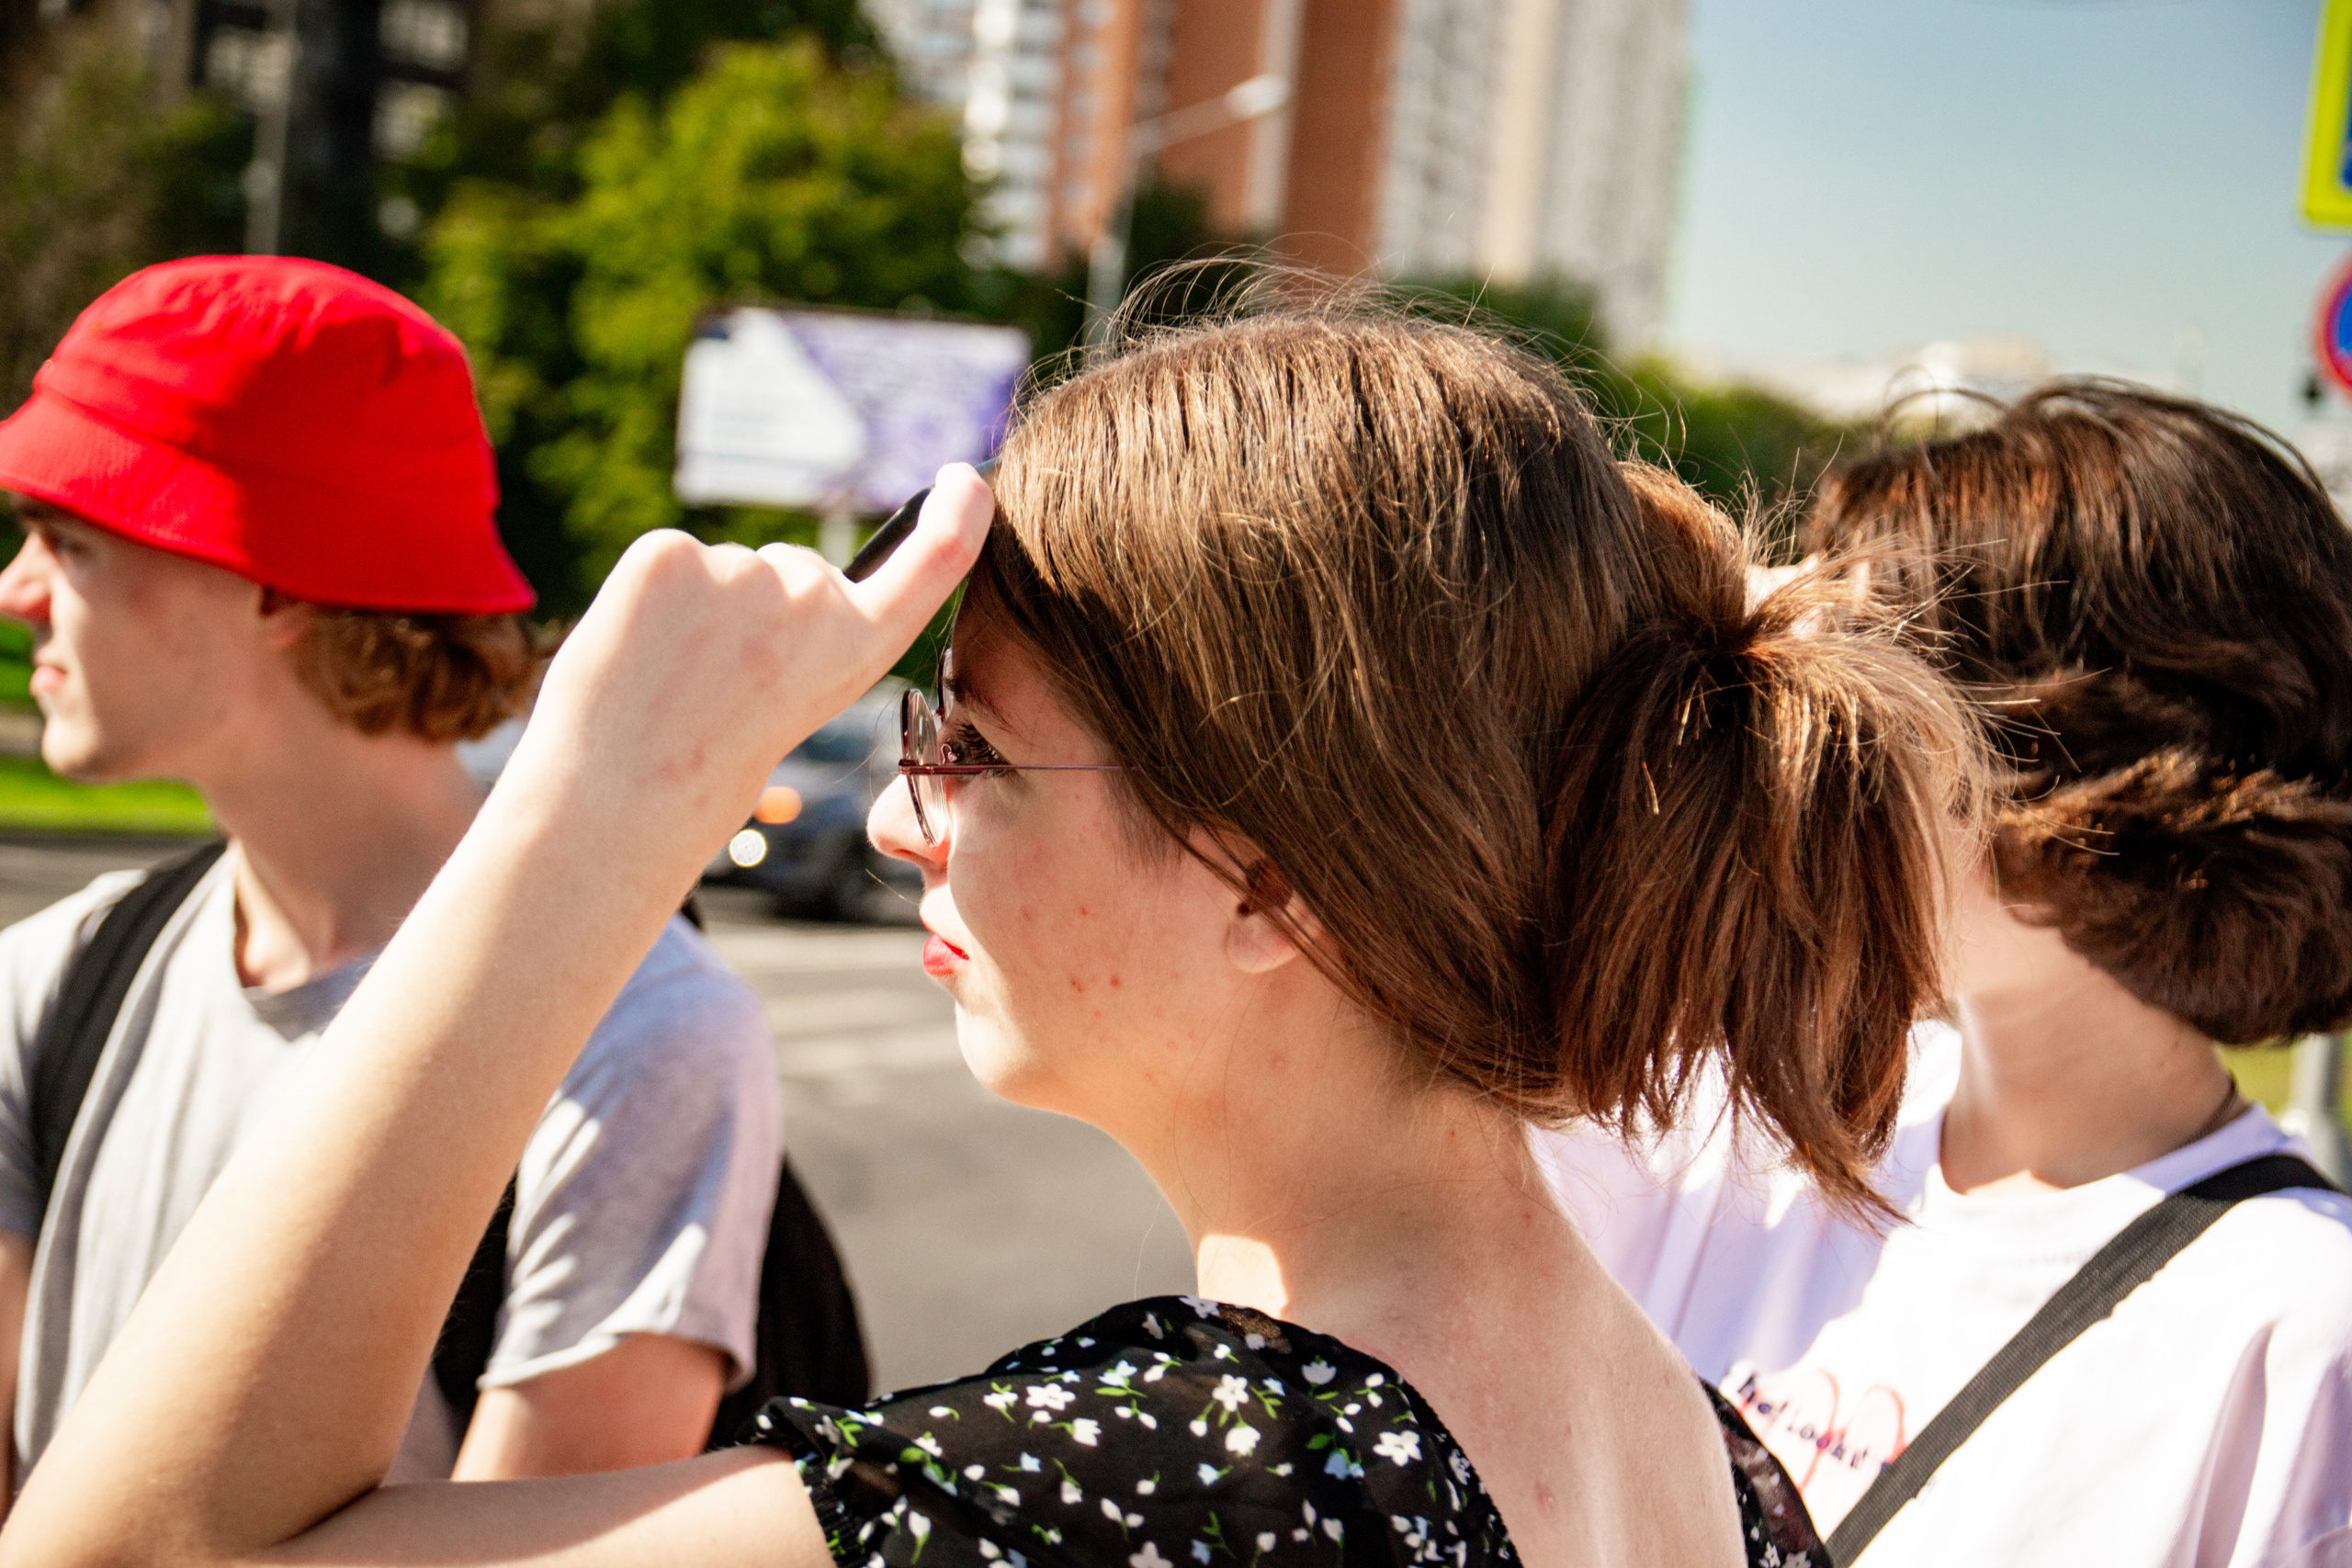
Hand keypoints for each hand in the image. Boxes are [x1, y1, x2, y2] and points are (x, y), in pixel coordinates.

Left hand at [509, 465, 992, 878]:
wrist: (619, 802)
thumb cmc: (703, 774)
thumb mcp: (792, 704)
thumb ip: (804, 637)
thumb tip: (765, 565)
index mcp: (858, 650)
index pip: (933, 562)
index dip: (955, 516)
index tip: (963, 480)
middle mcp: (813, 599)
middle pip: (795, 570)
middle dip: (760, 610)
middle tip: (714, 688)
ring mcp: (740, 569)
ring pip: (726, 570)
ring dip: (698, 611)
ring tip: (669, 683)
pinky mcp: (669, 553)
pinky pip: (671, 561)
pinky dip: (651, 600)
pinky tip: (636, 651)